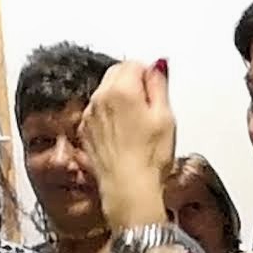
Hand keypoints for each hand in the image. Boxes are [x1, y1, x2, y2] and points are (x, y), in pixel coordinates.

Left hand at [85, 59, 177, 221]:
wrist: (128, 188)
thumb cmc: (149, 158)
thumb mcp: (166, 117)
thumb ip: (159, 85)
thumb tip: (158, 66)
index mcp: (122, 90)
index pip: (134, 63)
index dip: (149, 75)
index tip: (158, 90)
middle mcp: (100, 98)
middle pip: (116, 73)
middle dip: (133, 82)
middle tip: (150, 106)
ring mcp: (90, 114)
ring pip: (105, 92)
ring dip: (120, 99)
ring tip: (138, 125)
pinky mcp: (86, 130)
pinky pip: (98, 112)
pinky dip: (110, 116)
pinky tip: (125, 135)